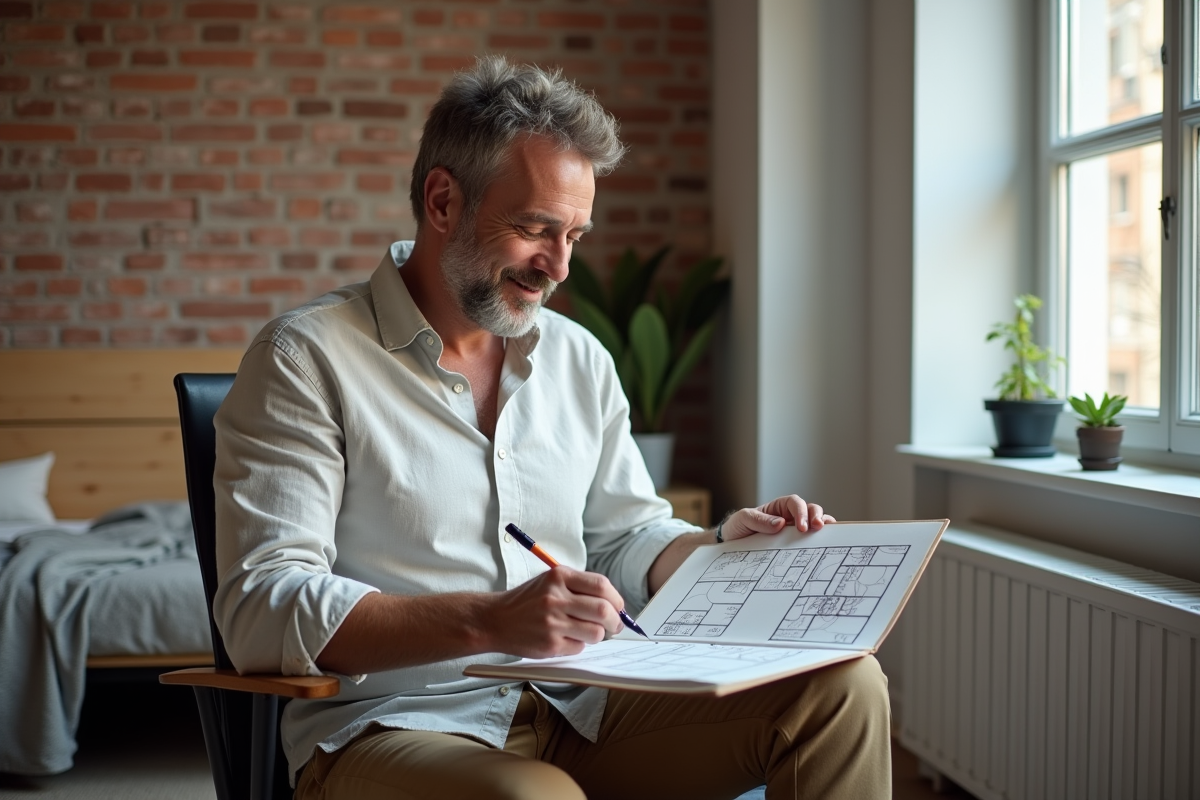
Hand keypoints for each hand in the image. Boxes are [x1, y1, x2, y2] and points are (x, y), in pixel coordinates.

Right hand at [484, 567, 625, 658]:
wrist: (495, 619)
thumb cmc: (528, 601)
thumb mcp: (551, 582)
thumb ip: (580, 587)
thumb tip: (614, 604)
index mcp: (559, 576)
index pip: (601, 586)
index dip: (616, 599)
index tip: (618, 608)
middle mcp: (556, 598)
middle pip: (603, 610)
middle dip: (615, 621)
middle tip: (614, 626)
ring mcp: (552, 622)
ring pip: (595, 633)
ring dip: (597, 635)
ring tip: (585, 632)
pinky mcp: (550, 644)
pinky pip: (580, 647)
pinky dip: (579, 645)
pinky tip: (565, 639)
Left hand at [719, 494, 834, 540]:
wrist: (730, 543)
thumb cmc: (737, 527)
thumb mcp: (743, 519)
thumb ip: (759, 520)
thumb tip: (780, 523)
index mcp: (778, 507)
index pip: (795, 503)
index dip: (801, 512)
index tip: (801, 527)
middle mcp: (789, 517)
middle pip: (810, 510)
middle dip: (817, 516)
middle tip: (818, 528)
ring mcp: (793, 531)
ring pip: (813, 524)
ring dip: (823, 526)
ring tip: (827, 535)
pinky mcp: (794, 544)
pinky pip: (809, 541)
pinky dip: (818, 540)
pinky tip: (823, 546)